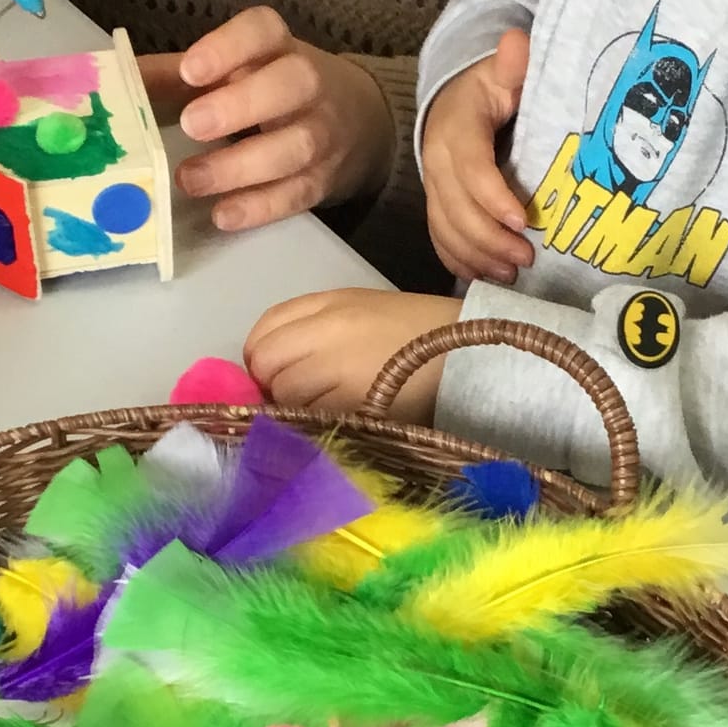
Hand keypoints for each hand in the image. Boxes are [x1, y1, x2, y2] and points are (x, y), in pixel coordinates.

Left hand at [138, 6, 394, 233]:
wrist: (360, 122)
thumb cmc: (272, 88)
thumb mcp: (234, 69)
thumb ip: (177, 76)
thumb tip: (115, 82)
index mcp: (278, 48)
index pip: (263, 32)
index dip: (228, 49)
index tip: (191, 71)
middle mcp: (308, 85)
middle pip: (290, 85)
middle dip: (240, 105)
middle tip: (192, 125)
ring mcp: (323, 134)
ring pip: (294, 147)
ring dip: (239, 166)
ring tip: (188, 179)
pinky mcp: (324, 180)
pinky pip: (297, 195)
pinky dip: (259, 208)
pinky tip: (223, 215)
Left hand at [245, 290, 463, 418]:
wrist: (469, 353)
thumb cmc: (416, 331)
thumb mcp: (360, 308)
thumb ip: (311, 326)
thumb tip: (268, 365)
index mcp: (329, 303)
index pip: (265, 330)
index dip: (259, 357)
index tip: (273, 373)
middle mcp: (328, 331)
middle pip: (268, 363)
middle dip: (272, 383)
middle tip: (295, 395)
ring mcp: (341, 368)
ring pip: (286, 394)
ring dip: (293, 406)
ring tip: (322, 407)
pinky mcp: (357, 404)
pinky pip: (313, 418)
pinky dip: (316, 422)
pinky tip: (337, 419)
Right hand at [424, 29, 532, 284]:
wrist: (457, 99)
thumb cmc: (492, 89)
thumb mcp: (504, 71)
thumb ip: (514, 64)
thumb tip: (518, 42)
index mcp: (457, 128)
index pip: (470, 168)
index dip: (493, 197)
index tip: (525, 219)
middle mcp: (437, 161)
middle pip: (455, 208)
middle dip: (490, 238)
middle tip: (527, 257)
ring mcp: (433, 187)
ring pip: (445, 229)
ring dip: (477, 256)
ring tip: (513, 272)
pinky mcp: (435, 205)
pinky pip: (439, 239)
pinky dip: (460, 261)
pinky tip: (487, 276)